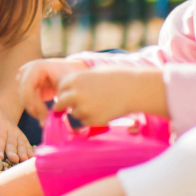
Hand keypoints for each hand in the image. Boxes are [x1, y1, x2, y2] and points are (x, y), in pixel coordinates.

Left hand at [0, 103, 33, 163]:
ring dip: (23, 152)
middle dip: (13, 152)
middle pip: (11, 142)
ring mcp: (18, 134)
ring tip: (24, 160)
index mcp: (0, 125)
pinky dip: (30, 150)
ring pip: (21, 144)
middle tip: (15, 160)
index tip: (0, 156)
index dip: (0, 147)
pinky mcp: (22, 137)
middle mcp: (11, 130)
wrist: (2, 110)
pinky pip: (26, 143)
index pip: (0, 136)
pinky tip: (32, 157)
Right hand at [18, 58, 89, 118]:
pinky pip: (28, 101)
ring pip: (24, 100)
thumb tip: (56, 113)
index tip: (44, 115)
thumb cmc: (69, 74)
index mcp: (35, 67)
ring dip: (35, 111)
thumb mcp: (68, 84)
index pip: (27, 88)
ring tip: (47, 120)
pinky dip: (36, 110)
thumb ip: (61, 97)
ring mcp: (23, 79)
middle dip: (34, 110)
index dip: (33, 103)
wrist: (69, 69)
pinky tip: (44, 116)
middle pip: (24, 95)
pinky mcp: (26, 87)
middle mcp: (25, 72)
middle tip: (45, 122)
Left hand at [53, 68, 167, 126]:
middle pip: (60, 103)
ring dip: (80, 111)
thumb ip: (78, 82)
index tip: (66, 95)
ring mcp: (84, 108)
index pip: (60, 88)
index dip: (63, 92)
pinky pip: (85, 122)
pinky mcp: (93, 120)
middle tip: (62, 108)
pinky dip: (90, 118)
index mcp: (74, 79)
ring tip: (97, 105)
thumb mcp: (92, 73)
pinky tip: (103, 111)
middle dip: (62, 106)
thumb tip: (65, 93)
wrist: (135, 89)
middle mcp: (75, 94)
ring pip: (73, 113)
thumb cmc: (116, 78)